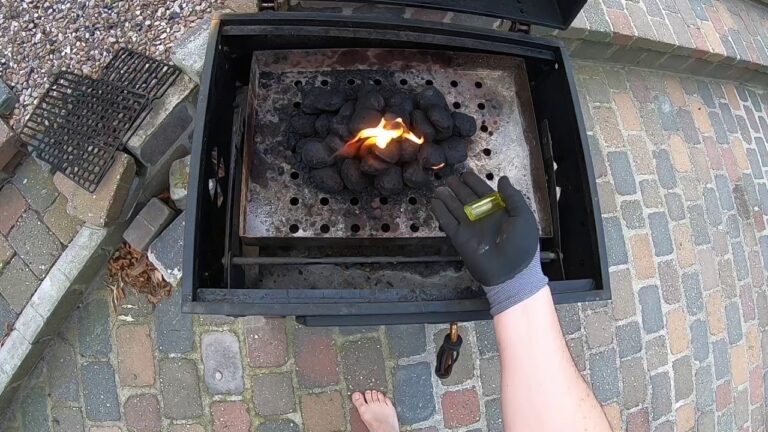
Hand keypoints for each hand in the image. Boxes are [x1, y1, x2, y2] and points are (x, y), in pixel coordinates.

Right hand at [430, 171, 547, 314]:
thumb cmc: (521, 244)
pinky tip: (434, 202)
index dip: (475, 182)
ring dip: (447, 197)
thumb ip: (513, 197)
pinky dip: (440, 212)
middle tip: (449, 178)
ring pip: (455, 208)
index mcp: (499, 211)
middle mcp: (483, 217)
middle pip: (467, 198)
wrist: (511, 272)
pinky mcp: (460, 238)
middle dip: (458, 188)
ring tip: (439, 188)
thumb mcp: (523, 217)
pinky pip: (448, 223)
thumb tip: (502, 178)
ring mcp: (470, 227)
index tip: (465, 173)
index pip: (484, 192)